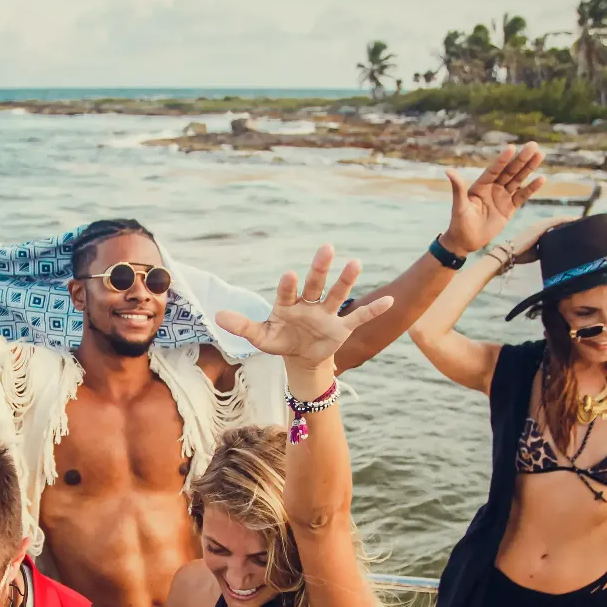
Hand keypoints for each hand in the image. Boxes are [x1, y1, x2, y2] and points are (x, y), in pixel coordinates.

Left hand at [214, 245, 393, 366]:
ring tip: (356, 262)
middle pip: (315, 284)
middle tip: (326, 248)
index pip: (288, 292)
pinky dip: (373, 309)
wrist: (301, 358)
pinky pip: (359, 317)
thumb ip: (242, 325)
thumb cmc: (280, 341)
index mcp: (287, 304)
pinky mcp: (341, 328)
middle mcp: (309, 304)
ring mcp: (326, 314)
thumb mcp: (260, 337)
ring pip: (337, 294)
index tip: (290, 275)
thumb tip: (217, 317)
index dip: (288, 285)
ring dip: (346, 280)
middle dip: (320, 268)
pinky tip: (389, 300)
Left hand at [441, 143, 547, 255]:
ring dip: (529, 168)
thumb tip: (448, 171)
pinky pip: (522, 196)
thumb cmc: (459, 223)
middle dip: (521, 159)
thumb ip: (458, 188)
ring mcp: (502, 197)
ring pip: (518, 180)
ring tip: (540, 154)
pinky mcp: (509, 208)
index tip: (511, 147)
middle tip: (533, 145)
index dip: (502, 160)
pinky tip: (541, 179)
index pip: (494, 170)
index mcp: (481, 185)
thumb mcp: (459, 206)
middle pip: (510, 171)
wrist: (466, 241)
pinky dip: (531, 188)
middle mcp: (493, 188)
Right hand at [499, 214, 577, 268]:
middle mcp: (540, 225)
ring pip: (559, 219)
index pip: (556, 225)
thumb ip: (546, 249)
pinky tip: (576, 220)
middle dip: (571, 221)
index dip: (566, 225)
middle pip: (559, 221)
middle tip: (585, 224)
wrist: (508, 254)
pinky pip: (557, 221)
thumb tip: (558, 253)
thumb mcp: (537, 252)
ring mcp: (540, 225)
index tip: (578, 228)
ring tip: (584, 221)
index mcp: (538, 230)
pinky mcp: (540, 227)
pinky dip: (567, 220)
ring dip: (571, 220)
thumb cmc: (520, 255)